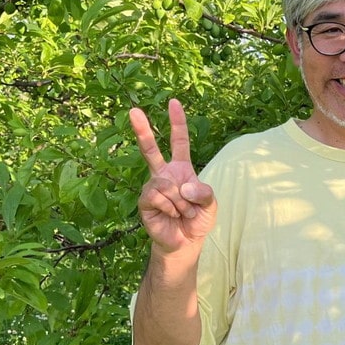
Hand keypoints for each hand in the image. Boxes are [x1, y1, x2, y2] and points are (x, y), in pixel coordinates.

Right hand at [130, 99, 215, 253]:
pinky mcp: (145, 202)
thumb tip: (182, 187)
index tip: (174, 102)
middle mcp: (164, 175)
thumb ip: (203, 192)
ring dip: (180, 201)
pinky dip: (170, 206)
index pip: (179, 142)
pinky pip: (157, 195)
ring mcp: (152, 187)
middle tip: (134, 110)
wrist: (186, 242)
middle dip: (142, 130)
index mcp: (181, 169)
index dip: (177, 123)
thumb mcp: (210, 204)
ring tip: (183, 212)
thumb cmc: (198, 220)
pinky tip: (172, 214)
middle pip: (151, 149)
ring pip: (165, 184)